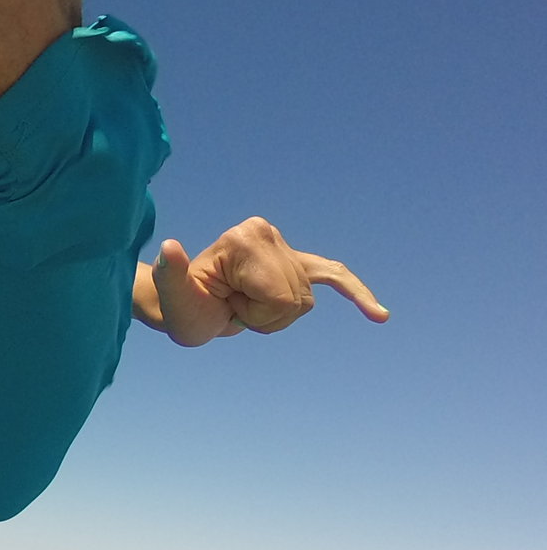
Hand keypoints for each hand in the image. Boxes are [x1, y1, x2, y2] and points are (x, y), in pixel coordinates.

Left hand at [146, 218, 389, 344]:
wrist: (186, 305)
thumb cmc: (181, 306)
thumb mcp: (173, 297)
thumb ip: (170, 274)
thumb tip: (170, 249)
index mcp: (245, 237)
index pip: (281, 295)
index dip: (258, 314)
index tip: (228, 305)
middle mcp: (266, 233)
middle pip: (297, 298)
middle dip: (267, 316)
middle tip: (234, 307)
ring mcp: (281, 247)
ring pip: (307, 301)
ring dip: (276, 316)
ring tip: (245, 306)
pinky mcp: (295, 262)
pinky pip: (335, 276)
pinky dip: (358, 293)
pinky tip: (379, 316)